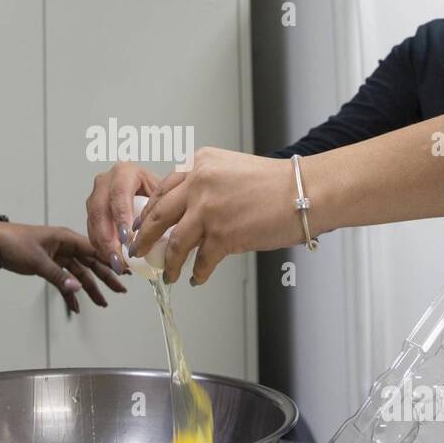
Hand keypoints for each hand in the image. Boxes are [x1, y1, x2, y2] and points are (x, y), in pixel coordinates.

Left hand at [0, 221, 126, 312]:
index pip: (94, 250)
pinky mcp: (50, 265)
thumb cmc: (15, 242)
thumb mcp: (38, 260)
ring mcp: (58, 256)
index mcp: (66, 238)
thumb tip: (77, 288)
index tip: (125, 271)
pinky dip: (70, 293)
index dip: (111, 261)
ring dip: (89, 289)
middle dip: (105, 277)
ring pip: (79, 274)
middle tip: (120, 290)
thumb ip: (59, 276)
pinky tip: (76, 306)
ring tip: (102, 304)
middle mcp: (66, 246)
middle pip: (91, 264)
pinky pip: (65, 280)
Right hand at [85, 161, 162, 270]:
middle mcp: (105, 181)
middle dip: (108, 238)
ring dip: (103, 245)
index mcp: (124, 173)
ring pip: (93, 222)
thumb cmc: (158, 191)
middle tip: (119, 258)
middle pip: (100, 210)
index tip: (128, 238)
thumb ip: (162, 209)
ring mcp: (95, 195)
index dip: (121, 217)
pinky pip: (91, 230)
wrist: (148, 189)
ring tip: (118, 264)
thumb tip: (168, 235)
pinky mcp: (91, 210)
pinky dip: (101, 246)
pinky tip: (113, 259)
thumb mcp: (164, 194)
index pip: (119, 193)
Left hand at [129, 147, 299, 284]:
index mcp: (199, 164)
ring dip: (170, 263)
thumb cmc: (277, 183)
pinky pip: (201, 261)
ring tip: (169, 274)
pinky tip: (196, 278)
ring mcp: (208, 210)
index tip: (141, 224)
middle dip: (145, 237)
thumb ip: (206, 184)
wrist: (304, 192)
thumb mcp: (231, 169)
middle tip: (139, 250)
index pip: (162, 189)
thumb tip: (189, 213)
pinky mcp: (222, 235)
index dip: (148, 211)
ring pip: (175, 243)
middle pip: (158, 215)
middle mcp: (198, 184)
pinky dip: (197, 273)